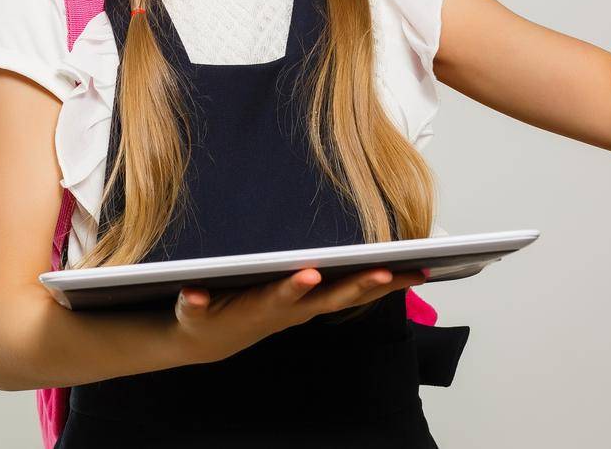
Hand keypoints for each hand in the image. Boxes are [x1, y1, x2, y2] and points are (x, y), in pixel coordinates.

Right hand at [172, 266, 428, 363]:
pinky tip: (410, 271)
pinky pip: (353, 292)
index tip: (310, 274)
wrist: (215, 338)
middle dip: (359, 285)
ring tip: (417, 271)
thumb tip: (192, 293)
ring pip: (351, 295)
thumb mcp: (193, 313)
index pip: (281, 297)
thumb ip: (194, 303)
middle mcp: (293, 310)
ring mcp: (307, 308)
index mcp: (262, 308)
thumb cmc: (207, 317)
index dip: (295, 288)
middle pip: (331, 298)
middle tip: (387, 272)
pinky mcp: (315, 302)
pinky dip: (382, 284)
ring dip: (384, 285)